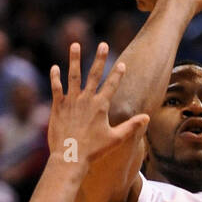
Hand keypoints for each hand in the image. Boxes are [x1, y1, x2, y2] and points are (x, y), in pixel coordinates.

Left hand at [47, 42, 149, 164]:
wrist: (70, 157)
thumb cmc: (93, 151)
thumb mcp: (115, 139)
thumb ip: (131, 126)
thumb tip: (147, 117)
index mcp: (101, 106)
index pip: (112, 85)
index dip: (118, 74)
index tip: (122, 64)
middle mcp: (86, 99)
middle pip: (94, 74)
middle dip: (100, 58)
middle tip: (103, 44)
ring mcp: (71, 101)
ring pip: (73, 75)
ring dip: (75, 59)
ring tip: (75, 44)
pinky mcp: (58, 106)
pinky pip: (56, 88)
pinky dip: (55, 77)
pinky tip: (55, 67)